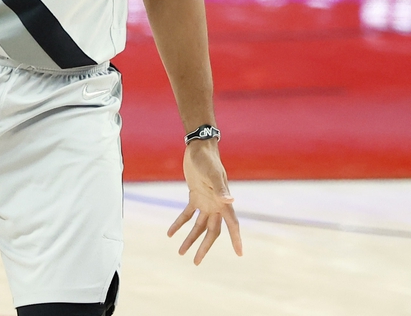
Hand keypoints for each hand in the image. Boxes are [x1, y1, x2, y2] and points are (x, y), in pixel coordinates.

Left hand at [167, 141, 242, 263]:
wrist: (198, 148)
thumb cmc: (207, 160)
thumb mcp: (212, 174)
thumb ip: (221, 189)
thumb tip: (230, 202)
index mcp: (223, 202)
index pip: (232, 224)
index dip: (236, 239)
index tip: (239, 254)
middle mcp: (216, 204)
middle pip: (212, 231)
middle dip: (204, 247)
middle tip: (195, 262)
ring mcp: (206, 201)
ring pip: (199, 226)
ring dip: (190, 238)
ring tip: (180, 252)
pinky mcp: (194, 195)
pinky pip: (187, 214)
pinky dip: (180, 223)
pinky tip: (170, 233)